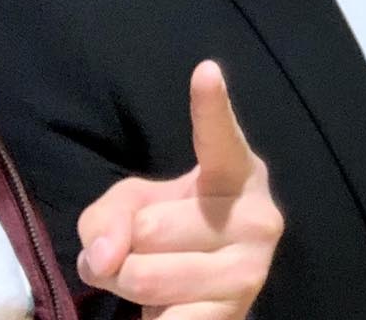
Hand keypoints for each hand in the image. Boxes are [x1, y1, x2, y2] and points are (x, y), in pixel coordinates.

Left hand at [77, 62, 283, 319]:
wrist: (203, 300)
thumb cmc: (167, 239)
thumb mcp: (131, 208)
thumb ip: (107, 216)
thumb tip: (107, 257)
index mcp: (238, 174)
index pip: (220, 139)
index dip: (210, 107)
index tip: (205, 71)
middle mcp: (258, 217)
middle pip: (147, 227)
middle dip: (122, 248)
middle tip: (142, 253)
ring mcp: (251, 270)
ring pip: (141, 274)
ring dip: (124, 284)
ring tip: (148, 283)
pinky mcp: (233, 315)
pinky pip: (162, 318)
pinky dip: (148, 319)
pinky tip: (167, 312)